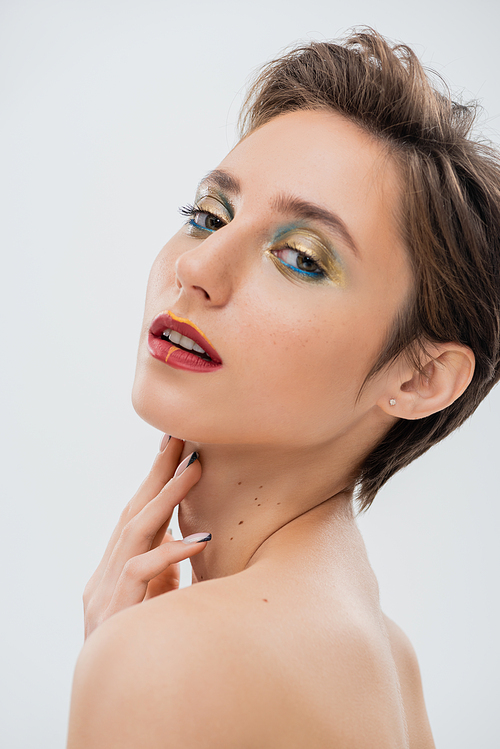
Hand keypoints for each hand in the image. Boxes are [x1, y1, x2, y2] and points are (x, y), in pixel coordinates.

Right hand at [83, 437, 209, 638]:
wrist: (112, 694)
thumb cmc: (140, 643)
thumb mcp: (157, 599)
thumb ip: (166, 568)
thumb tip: (190, 539)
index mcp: (116, 566)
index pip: (136, 512)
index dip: (156, 478)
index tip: (178, 445)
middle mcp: (106, 572)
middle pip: (132, 510)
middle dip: (158, 472)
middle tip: (183, 436)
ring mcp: (105, 591)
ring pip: (135, 531)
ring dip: (166, 497)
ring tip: (194, 468)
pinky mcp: (115, 612)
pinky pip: (142, 573)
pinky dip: (171, 552)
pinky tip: (199, 538)